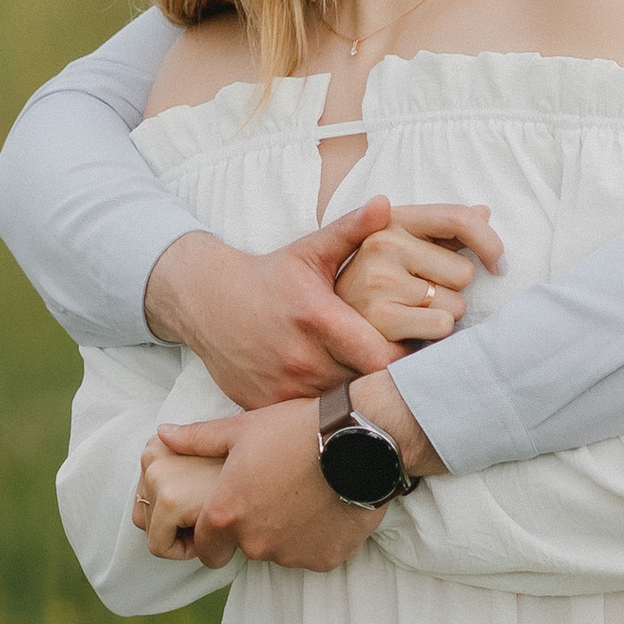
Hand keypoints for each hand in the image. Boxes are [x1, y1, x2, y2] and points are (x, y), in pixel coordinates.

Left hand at [138, 401, 379, 572]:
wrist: (360, 440)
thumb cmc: (296, 429)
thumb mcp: (242, 428)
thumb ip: (197, 439)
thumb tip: (164, 435)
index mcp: (225, 515)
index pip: (205, 547)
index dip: (214, 531)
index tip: (233, 512)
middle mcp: (254, 543)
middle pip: (245, 546)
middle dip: (255, 526)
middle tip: (276, 491)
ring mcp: (292, 555)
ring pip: (281, 550)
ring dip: (288, 530)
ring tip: (307, 492)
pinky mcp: (325, 559)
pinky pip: (315, 553)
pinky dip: (318, 536)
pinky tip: (329, 503)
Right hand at [142, 204, 404, 406]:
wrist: (207, 301)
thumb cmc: (270, 276)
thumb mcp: (310, 251)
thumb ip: (352, 230)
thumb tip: (387, 203)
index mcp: (318, 318)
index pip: (381, 356)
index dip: (405, 358)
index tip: (416, 351)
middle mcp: (300, 358)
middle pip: (364, 386)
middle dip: (385, 382)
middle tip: (405, 376)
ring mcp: (280, 387)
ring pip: (338, 406)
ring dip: (355, 399)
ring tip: (374, 389)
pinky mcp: (263, 408)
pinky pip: (306, 419)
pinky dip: (323, 413)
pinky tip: (336, 403)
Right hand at [333, 202, 503, 351]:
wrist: (324, 325)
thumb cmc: (375, 284)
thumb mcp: (401, 247)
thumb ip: (442, 231)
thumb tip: (483, 212)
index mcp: (392, 220)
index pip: (458, 218)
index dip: (490, 242)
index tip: (499, 264)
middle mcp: (384, 244)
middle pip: (464, 271)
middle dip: (453, 290)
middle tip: (421, 296)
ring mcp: (380, 280)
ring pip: (456, 304)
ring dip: (444, 314)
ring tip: (411, 313)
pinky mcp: (381, 317)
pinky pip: (441, 326)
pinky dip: (433, 334)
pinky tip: (410, 332)